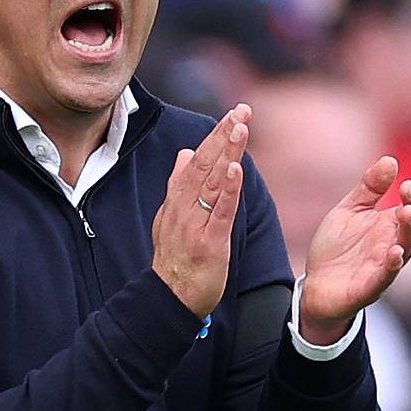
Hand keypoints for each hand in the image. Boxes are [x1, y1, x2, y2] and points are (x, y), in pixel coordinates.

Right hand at [151, 104, 248, 317]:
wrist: (169, 300)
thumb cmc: (175, 260)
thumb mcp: (170, 218)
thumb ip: (177, 186)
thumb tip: (183, 153)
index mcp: (177, 201)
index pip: (197, 161)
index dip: (215, 136)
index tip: (233, 114)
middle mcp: (184, 208)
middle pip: (205, 165)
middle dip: (224, 135)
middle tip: (241, 110)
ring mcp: (195, 225)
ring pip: (213, 182)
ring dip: (227, 153)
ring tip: (240, 128)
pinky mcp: (209, 243)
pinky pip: (220, 212)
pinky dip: (228, 190)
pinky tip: (235, 169)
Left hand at [297, 161, 410, 344]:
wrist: (315, 285)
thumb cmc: (337, 248)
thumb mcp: (350, 210)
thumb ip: (370, 187)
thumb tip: (391, 159)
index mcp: (391, 227)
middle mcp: (394, 246)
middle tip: (408, 187)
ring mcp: (384, 267)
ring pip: (406, 250)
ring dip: (408, 231)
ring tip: (406, 210)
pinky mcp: (370, 287)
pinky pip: (386, 277)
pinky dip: (393, 265)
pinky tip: (395, 251)